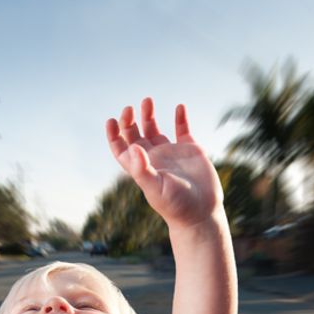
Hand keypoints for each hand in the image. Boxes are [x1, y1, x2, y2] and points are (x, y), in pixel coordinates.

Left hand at [106, 98, 223, 229]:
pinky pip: (182, 130)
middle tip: (130, 108)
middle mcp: (154, 159)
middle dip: (129, 121)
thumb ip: (142, 169)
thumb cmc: (176, 205)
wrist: (202, 212)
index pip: (121, 149)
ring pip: (155, 130)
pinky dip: (180, 118)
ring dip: (149, 115)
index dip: (113, 135)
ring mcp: (171, 153)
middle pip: (135, 135)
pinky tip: (180, 107)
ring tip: (147, 101)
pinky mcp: (190, 151)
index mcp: (141, 167)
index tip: (111, 120)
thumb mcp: (156, 188)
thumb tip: (133, 147)